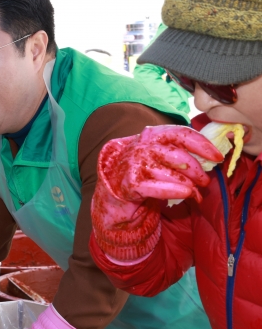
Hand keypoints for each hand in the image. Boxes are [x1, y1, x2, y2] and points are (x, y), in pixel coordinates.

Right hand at [91, 125, 222, 261]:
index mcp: (150, 136)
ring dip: (189, 186)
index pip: (179, 133)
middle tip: (205, 182)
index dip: (201, 144)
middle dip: (198, 171)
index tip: (217, 157)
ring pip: (172, 174)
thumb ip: (176, 151)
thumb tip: (209, 157)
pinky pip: (159, 188)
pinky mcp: (130, 184)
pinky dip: (175, 191)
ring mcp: (133, 165)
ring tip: (194, 194)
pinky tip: (186, 194)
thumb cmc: (140, 172)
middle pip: (179, 156)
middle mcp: (140, 147)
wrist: (112, 192)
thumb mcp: (156, 155)